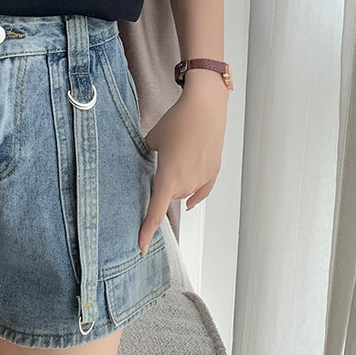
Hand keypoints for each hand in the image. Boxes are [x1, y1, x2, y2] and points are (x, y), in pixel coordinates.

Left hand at [137, 69, 227, 254]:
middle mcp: (186, 184)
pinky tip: (189, 201)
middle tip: (157, 166)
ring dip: (176, 183)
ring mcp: (202, 180)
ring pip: (184, 191)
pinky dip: (193, 194)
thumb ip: (146, 155)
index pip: (155, 212)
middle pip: (168, 196)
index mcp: (168, 178)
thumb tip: (143, 160)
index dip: (147, 231)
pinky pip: (200, 191)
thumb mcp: (152, 138)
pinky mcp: (213, 172)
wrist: (204, 108)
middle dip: (161, 187)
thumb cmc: (178, 121)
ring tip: (175, 157)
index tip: (141, 247)